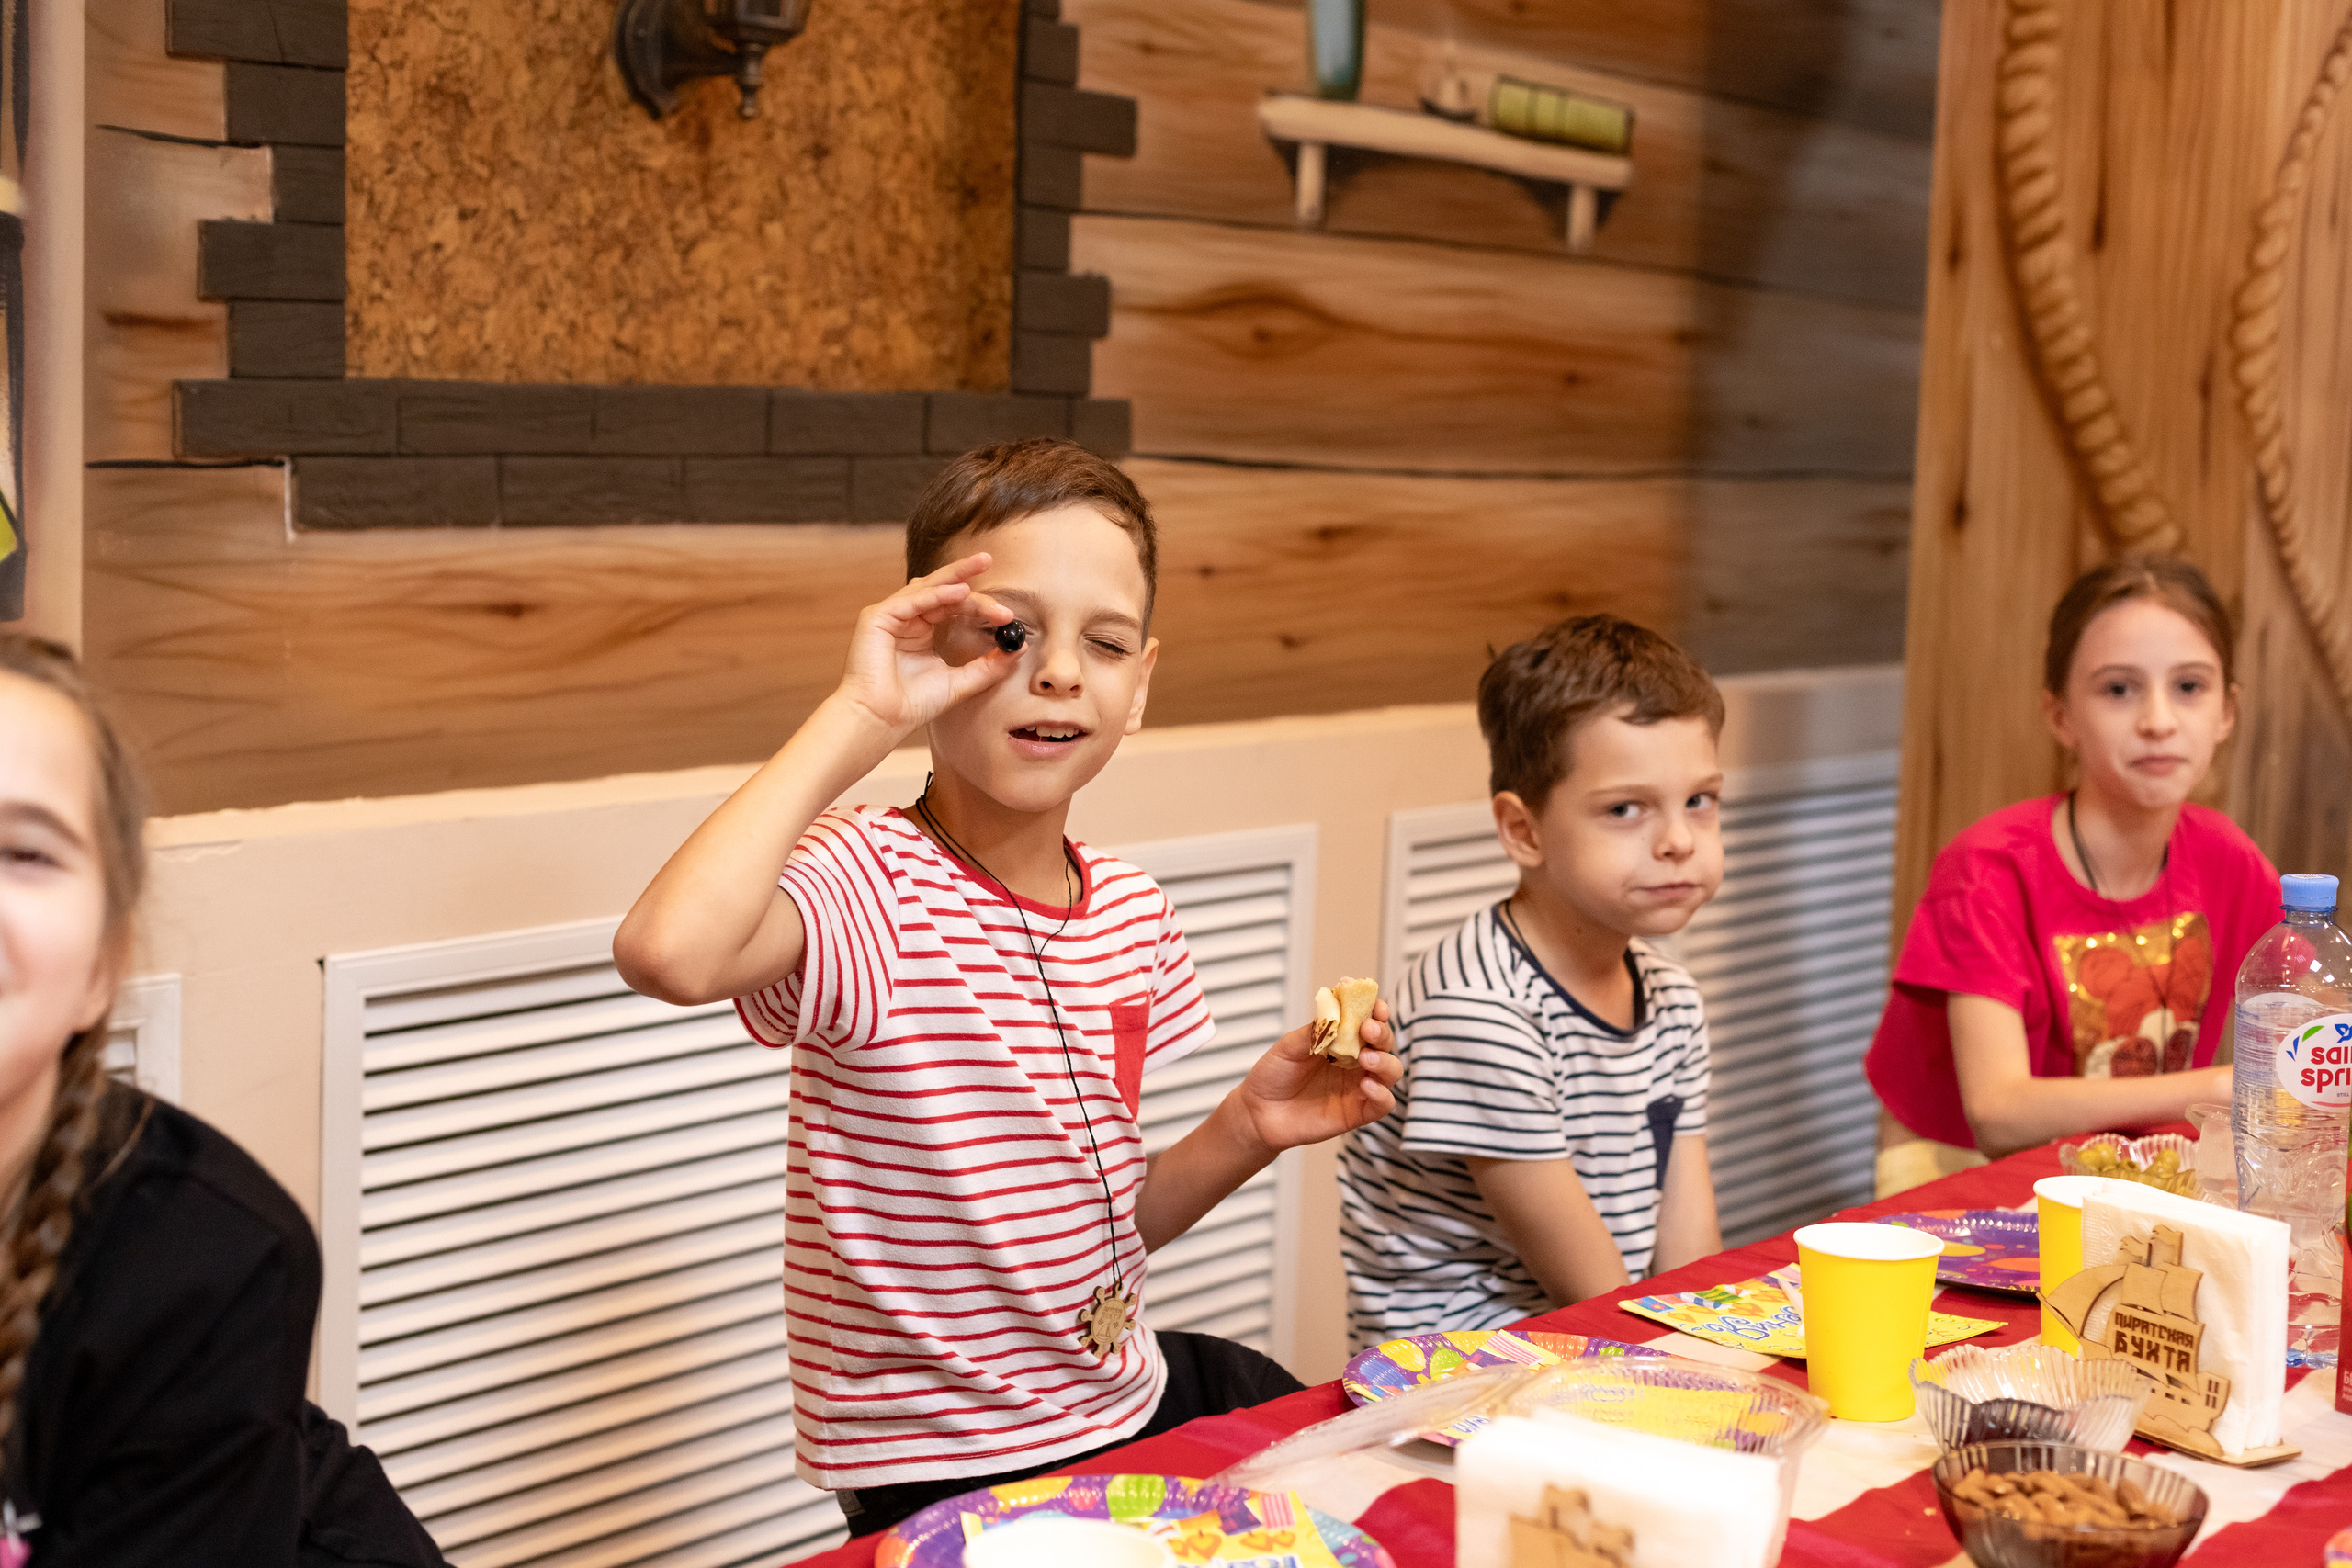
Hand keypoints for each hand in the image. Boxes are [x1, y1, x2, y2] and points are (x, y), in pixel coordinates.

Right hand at [830, 554, 1019, 741]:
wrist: (881, 720)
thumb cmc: (912, 705)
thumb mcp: (960, 682)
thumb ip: (988, 666)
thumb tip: (1018, 648)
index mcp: (921, 630)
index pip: (953, 607)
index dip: (980, 606)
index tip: (1007, 614)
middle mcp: (905, 618)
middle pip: (940, 589)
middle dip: (966, 573)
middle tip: (989, 559)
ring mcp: (890, 616)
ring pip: (927, 588)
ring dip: (955, 578)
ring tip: (981, 567)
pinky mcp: (876, 617)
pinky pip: (911, 600)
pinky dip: (936, 595)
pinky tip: (960, 592)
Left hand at [1225, 1001, 1402, 1158]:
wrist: (1259, 1112)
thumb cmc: (1273, 1075)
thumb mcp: (1288, 1046)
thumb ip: (1314, 1031)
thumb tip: (1336, 1015)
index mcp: (1341, 1040)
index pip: (1368, 1021)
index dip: (1376, 1012)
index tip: (1375, 1007)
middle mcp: (1354, 1062)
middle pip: (1384, 1044)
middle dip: (1382, 1034)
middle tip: (1367, 1030)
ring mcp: (1358, 1087)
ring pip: (1391, 1071)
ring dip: (1385, 1062)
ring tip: (1366, 1059)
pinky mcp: (1357, 1113)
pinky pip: (1383, 1104)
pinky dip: (1382, 1094)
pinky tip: (1366, 1086)